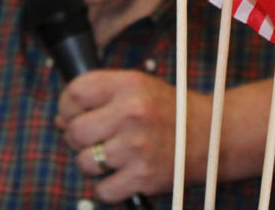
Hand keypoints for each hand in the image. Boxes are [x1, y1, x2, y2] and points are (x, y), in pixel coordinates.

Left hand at [57, 69, 212, 203]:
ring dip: (93, 165)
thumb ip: (102, 97)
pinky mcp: (143, 176)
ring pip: (85, 162)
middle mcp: (132, 112)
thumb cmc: (172, 112)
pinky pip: (102, 189)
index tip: (72, 115)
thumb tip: (60, 119)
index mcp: (129, 85)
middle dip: (77, 139)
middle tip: (95, 140)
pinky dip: (108, 188)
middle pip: (75, 131)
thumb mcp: (140, 88)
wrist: (214, 137)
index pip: (75, 92)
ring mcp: (137, 146)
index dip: (67, 107)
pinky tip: (123, 175)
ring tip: (113, 158)